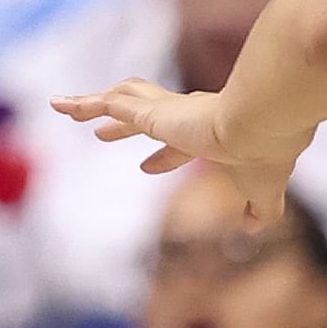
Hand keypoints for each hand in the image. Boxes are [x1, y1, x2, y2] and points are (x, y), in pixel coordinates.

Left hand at [50, 81, 310, 222]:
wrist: (261, 127)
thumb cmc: (264, 157)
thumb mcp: (263, 191)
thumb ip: (259, 210)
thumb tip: (254, 227)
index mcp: (210, 133)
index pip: (179, 143)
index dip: (163, 155)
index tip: (145, 166)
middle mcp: (185, 116)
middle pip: (144, 114)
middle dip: (123, 124)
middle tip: (102, 134)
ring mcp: (166, 111)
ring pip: (121, 100)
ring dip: (93, 107)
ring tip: (66, 109)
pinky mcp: (150, 111)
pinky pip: (107, 102)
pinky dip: (83, 104)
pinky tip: (62, 106)